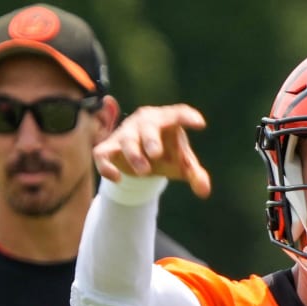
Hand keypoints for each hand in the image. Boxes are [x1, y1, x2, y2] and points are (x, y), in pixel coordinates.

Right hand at [93, 103, 210, 197]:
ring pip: (126, 139)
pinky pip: (101, 153)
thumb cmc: (167, 154)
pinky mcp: (108, 148)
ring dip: (134, 155)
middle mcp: (145, 122)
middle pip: (147, 125)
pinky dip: (106, 166)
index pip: (178, 113)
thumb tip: (204, 191)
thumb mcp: (183, 164)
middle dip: (150, 139)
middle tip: (156, 154)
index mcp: (166, 119)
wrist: (142, 159)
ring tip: (145, 172)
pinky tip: (116, 178)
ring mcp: (125, 133)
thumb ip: (195, 174)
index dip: (187, 116)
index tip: (200, 123)